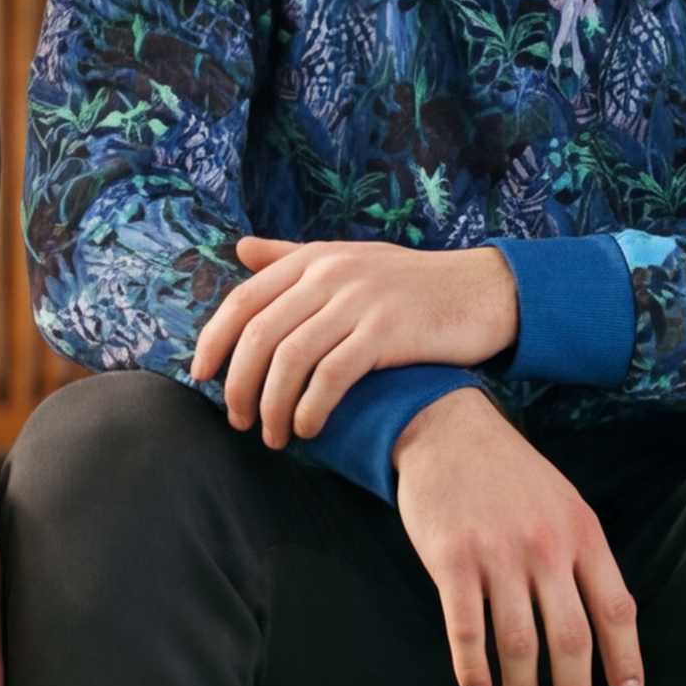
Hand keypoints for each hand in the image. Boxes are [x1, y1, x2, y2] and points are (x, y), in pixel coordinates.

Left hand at [191, 238, 520, 446]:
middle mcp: (331, 275)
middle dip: (238, 384)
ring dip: (271, 406)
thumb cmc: (413, 284)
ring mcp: (359, 301)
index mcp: (315, 259)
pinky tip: (306, 429)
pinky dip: (311, 408)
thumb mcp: (350, 259)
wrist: (483, 291)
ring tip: (271, 436)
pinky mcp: (387, 332)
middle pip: (259, 334)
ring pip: (289, 359)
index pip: (243, 299)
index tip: (202, 377)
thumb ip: (292, 256)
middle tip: (237, 420)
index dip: (214, 340)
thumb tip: (240, 250)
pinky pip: (331, 376)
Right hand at [393, 390, 641, 685]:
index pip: (616, 608)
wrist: (449, 429)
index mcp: (582, 534)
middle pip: (571, 638)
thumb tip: (601, 623)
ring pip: (519, 643)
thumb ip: (583, 556)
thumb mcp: (564, 503)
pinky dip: (474, 668)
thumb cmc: (511, 475)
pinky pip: (466, 629)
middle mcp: (546, 547)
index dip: (625, 659)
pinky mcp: (452, 560)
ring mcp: (498, 554)